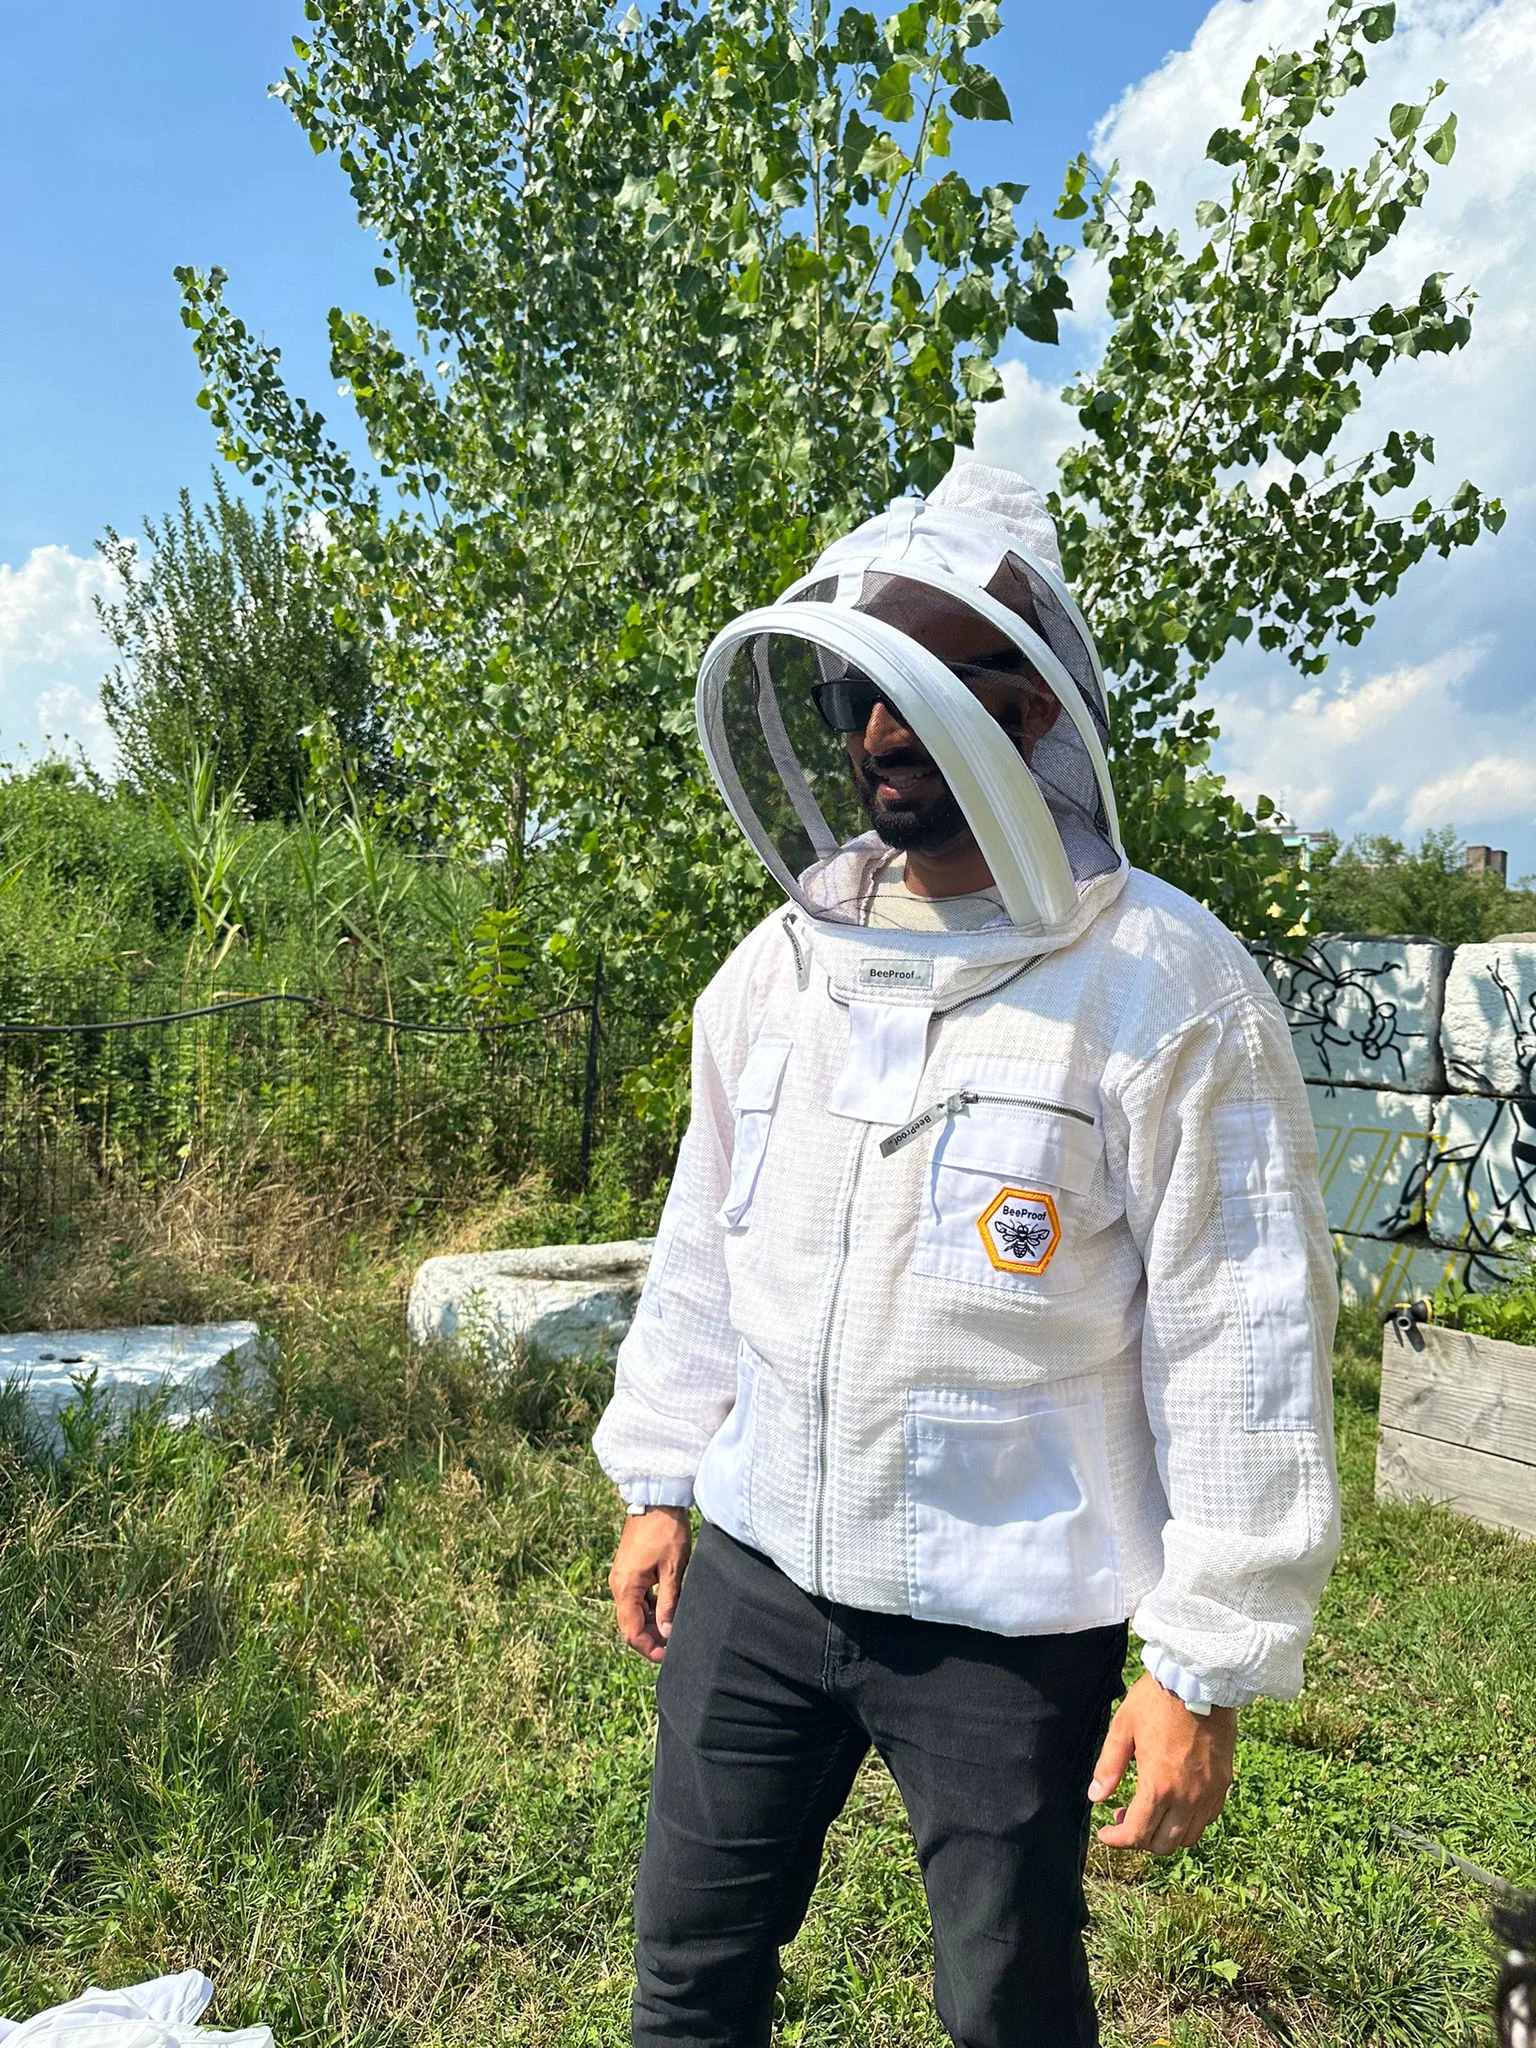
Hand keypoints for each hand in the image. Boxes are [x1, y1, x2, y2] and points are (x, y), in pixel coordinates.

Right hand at [608, 1506, 691, 1662]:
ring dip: (650, 1624)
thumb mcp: (672, 1571)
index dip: (648, 1648)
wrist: (657, 1500)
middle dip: (650, 1639)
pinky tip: (667, 1611)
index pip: (631, 1631)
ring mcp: (622, 1577)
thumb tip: (667, 1633)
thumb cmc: (666, 1532)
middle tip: (673, 1646)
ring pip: (633, 1612)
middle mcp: (618, 1585)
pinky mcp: (629, 1570)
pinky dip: (649, 1609)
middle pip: (630, 1624)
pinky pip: (636, 1598)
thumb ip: (668, 1604)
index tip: (666, 1655)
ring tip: (672, 1631)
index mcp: (626, 1587)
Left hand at [1089, 1672, 1235, 1854]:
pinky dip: (1189, 1823)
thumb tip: (1095, 1797)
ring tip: (1150, 1813)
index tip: (1105, 1833)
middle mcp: (1186, 1798)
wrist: (1200, 1682)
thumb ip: (1109, 1766)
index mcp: (1158, 1786)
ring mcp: (1208, 1793)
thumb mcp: (1123, 1728)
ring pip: (1188, 1838)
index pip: (1136, 1834)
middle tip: (1123, 1817)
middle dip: (1139, 1839)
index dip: (1117, 1840)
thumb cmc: (1157, 1701)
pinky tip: (1175, 1804)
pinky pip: (1207, 1819)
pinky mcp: (1223, 1784)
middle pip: (1163, 1844)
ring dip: (1165, 1835)